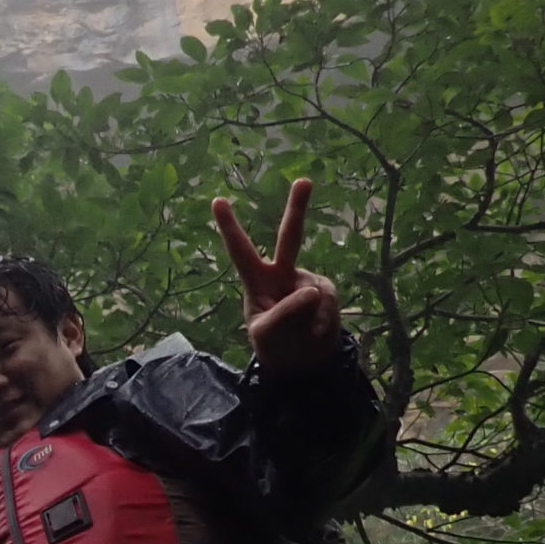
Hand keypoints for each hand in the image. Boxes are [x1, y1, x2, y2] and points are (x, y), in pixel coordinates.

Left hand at [211, 177, 343, 375]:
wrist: (301, 362)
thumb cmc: (274, 344)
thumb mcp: (266, 333)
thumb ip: (284, 313)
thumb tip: (311, 290)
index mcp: (256, 280)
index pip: (240, 251)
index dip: (230, 227)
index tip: (217, 200)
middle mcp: (282, 273)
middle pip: (290, 237)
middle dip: (298, 208)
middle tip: (304, 180)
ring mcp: (306, 281)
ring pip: (314, 288)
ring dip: (311, 314)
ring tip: (304, 333)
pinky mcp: (326, 292)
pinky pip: (327, 301)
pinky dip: (323, 320)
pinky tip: (315, 333)